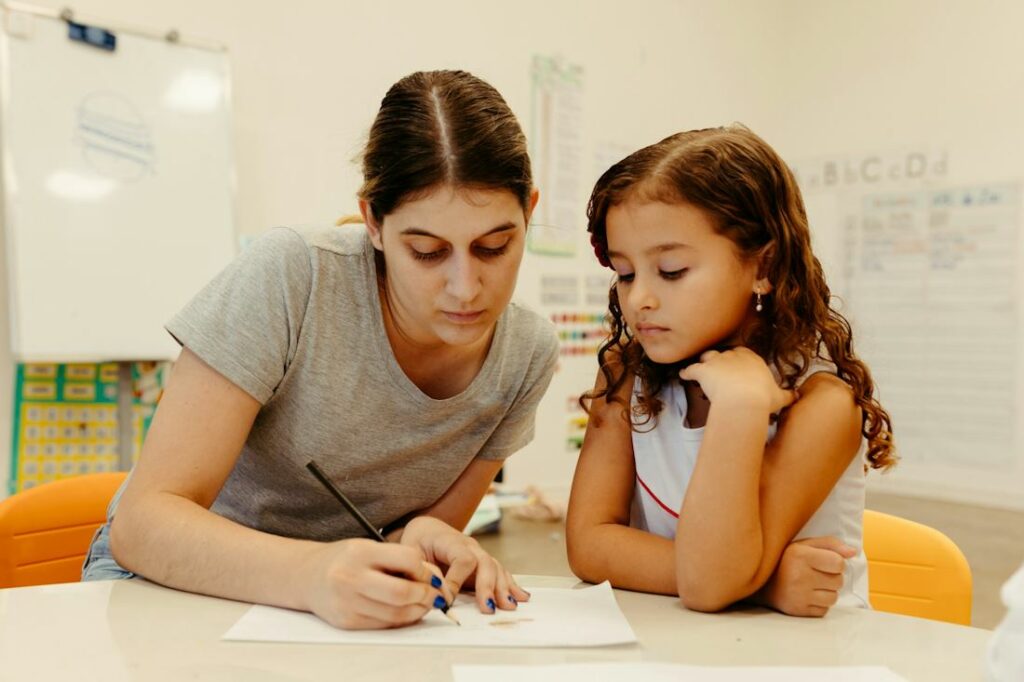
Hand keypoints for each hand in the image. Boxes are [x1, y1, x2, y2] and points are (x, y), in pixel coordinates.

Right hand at [301, 538, 446, 629]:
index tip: (429, 574)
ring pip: (395, 614)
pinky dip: (401, 620)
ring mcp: (347, 602)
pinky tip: (406, 612)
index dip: (425, 569)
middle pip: (401, 592)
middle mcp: (351, 577)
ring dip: (418, 611)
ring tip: (424, 604)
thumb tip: (434, 578)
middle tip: (434, 594)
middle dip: (425, 595)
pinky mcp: (346, 622)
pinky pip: (383, 625)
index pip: (407, 560)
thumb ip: (398, 559)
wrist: (307, 576)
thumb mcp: (368, 547)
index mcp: (360, 552)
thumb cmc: (345, 559)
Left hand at [400, 515, 529, 613]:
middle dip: (488, 586)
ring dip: (503, 588)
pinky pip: (500, 573)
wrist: (427, 530)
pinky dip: (511, 585)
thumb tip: (432, 591)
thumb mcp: (411, 553)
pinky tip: (521, 596)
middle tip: (488, 608)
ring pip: (495, 568)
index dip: (456, 580)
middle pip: (485, 563)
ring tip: (509, 606)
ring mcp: (479, 554)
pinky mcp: (484, 564)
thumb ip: (420, 570)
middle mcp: (469, 545)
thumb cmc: (418, 542)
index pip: (462, 559)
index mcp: (450, 541)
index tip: (446, 599)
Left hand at [679, 347, 796, 413]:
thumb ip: (788, 395)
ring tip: (702, 369)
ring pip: (707, 356)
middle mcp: (734, 356)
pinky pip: (691, 369)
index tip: (737, 367)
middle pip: (724, 353)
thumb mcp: (779, 397)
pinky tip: (683, 375)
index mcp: (752, 359)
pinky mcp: (703, 370)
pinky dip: (686, 372)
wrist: (744, 401)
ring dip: (704, 362)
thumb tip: (798, 395)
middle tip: (719, 370)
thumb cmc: (763, 399)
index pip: (743, 353)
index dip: (738, 360)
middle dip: (721, 360)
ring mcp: (717, 361)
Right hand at [757, 536, 856, 616]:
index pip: (839, 563)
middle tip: (816, 573)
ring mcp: (798, 596)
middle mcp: (798, 576)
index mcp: (800, 555)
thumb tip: (853, 552)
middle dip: (832, 577)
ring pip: (834, 598)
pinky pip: (824, 610)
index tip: (824, 561)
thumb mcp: (805, 545)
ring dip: (827, 592)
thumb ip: (831, 544)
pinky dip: (819, 604)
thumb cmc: (787, 560)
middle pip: (839, 581)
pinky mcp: (798, 611)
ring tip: (812, 585)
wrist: (761, 582)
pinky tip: (807, 596)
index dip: (836, 562)